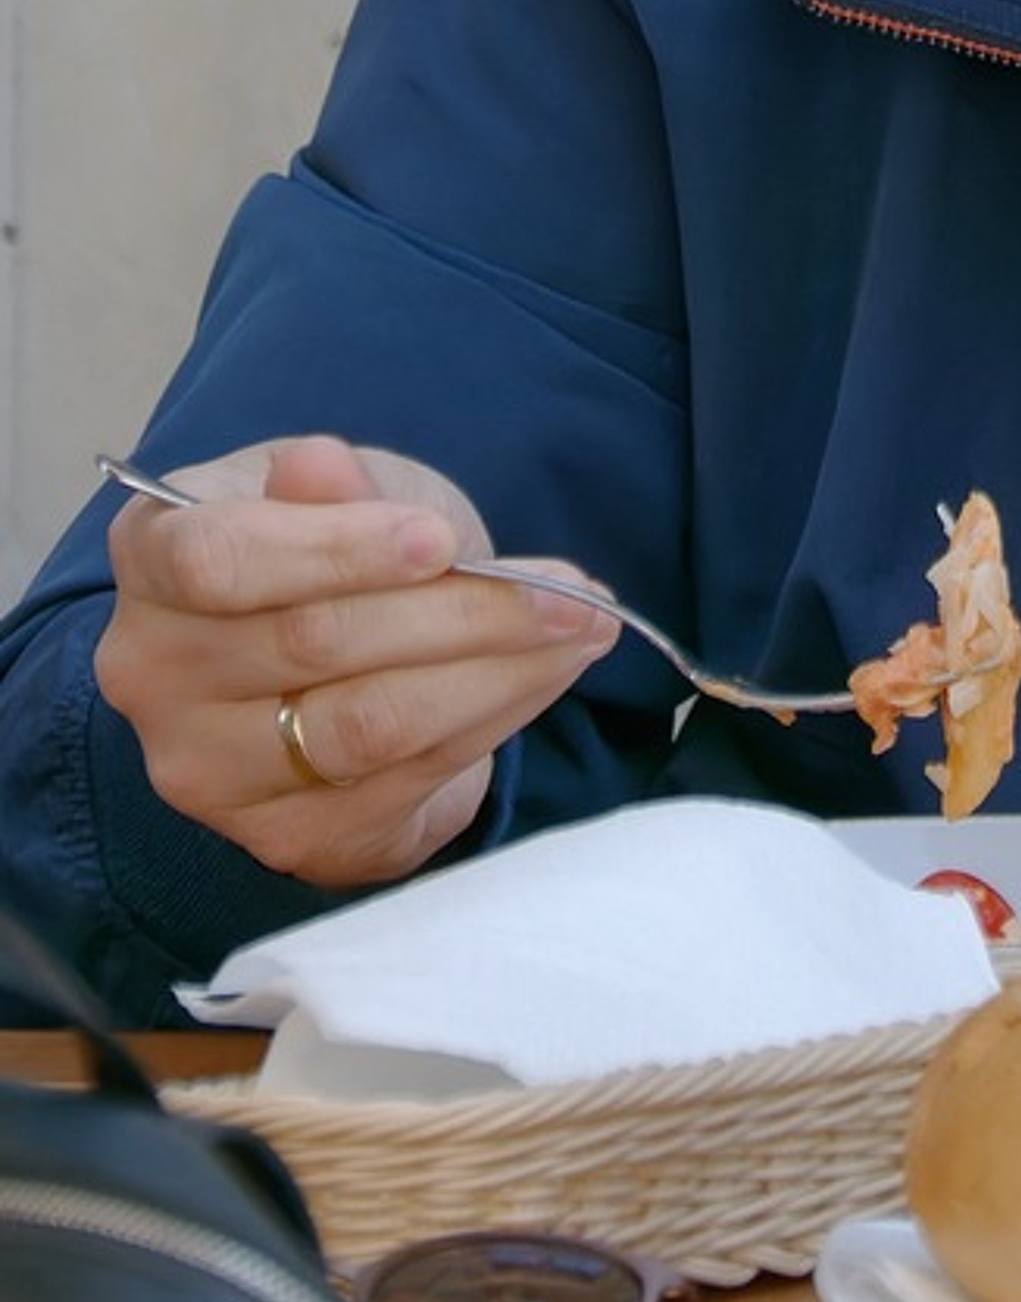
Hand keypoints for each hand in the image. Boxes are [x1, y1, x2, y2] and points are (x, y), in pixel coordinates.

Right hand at [95, 433, 617, 890]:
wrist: (340, 652)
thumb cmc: (338, 546)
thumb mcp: (344, 488)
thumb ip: (335, 485)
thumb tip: (317, 466)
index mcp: (154, 558)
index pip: (221, 562)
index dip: (337, 550)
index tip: (439, 540)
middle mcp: (155, 675)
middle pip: (319, 645)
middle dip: (467, 612)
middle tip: (573, 590)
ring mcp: (209, 770)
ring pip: (370, 724)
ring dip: (500, 672)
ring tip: (584, 629)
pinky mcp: (286, 835)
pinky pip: (408, 779)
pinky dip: (495, 720)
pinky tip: (547, 676)